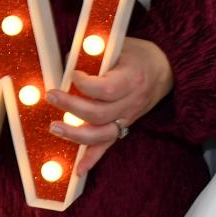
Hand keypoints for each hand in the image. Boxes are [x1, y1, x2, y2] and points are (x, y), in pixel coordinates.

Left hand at [47, 36, 174, 175]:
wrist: (165, 69)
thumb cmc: (137, 54)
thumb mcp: (119, 46)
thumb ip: (95, 55)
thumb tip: (64, 62)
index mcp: (131, 80)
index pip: (107, 89)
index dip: (85, 84)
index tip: (71, 74)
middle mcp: (131, 103)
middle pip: (99, 113)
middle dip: (71, 106)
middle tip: (51, 95)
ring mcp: (128, 118)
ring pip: (102, 134)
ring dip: (76, 134)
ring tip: (54, 127)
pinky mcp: (124, 127)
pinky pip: (108, 145)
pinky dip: (93, 158)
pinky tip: (79, 170)